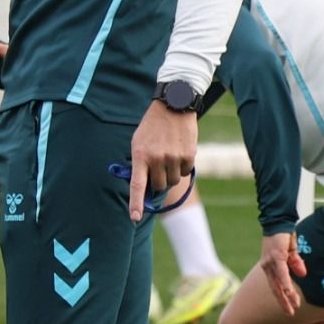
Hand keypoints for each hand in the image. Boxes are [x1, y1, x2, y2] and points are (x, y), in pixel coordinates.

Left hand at [127, 100, 196, 221]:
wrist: (173, 105)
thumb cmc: (152, 127)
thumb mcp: (138, 142)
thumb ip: (139, 164)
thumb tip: (144, 189)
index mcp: (140, 155)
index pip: (137, 185)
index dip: (136, 203)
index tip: (135, 218)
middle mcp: (156, 158)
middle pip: (158, 186)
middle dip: (158, 180)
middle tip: (158, 166)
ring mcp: (173, 158)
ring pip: (173, 181)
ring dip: (171, 173)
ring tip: (169, 155)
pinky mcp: (188, 156)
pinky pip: (185, 172)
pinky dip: (183, 166)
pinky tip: (179, 151)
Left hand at [259, 230, 305, 314]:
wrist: (279, 222)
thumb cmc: (283, 236)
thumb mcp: (290, 252)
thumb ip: (295, 264)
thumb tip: (303, 275)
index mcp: (270, 267)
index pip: (276, 286)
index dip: (282, 297)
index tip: (290, 308)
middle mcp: (268, 266)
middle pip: (275, 288)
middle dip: (283, 302)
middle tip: (290, 314)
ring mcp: (270, 262)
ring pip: (278, 283)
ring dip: (286, 296)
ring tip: (293, 306)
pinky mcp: (276, 257)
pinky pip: (281, 273)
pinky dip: (286, 283)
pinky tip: (289, 292)